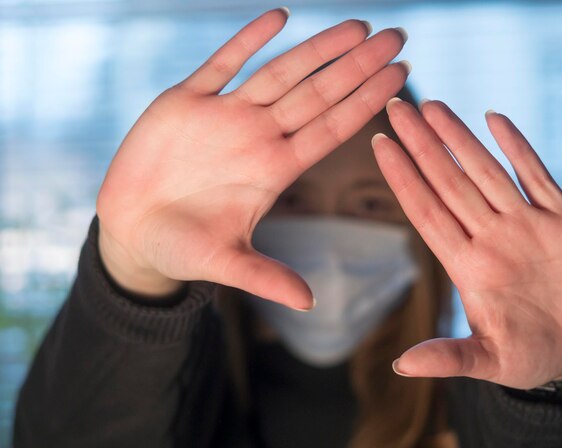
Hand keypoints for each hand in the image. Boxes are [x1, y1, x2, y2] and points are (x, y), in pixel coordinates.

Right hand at [96, 9, 408, 308]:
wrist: (133, 230)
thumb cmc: (180, 248)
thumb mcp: (223, 262)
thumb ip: (265, 277)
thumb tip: (309, 304)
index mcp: (273, 170)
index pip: (331, 129)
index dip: (366, 102)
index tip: (400, 78)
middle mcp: (258, 137)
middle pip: (318, 94)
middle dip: (357, 66)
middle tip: (399, 37)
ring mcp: (225, 115)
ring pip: (280, 73)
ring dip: (317, 48)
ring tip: (359, 25)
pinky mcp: (186, 101)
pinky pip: (221, 64)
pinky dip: (247, 40)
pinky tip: (279, 16)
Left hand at [372, 98, 561, 388]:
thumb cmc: (528, 358)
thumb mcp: (490, 361)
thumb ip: (448, 357)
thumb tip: (399, 365)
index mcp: (467, 266)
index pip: (426, 211)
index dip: (403, 177)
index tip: (379, 144)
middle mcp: (490, 238)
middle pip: (449, 181)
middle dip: (422, 144)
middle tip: (395, 106)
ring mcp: (526, 225)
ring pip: (486, 171)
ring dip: (460, 137)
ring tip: (432, 105)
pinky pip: (537, 176)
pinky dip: (518, 149)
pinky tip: (494, 119)